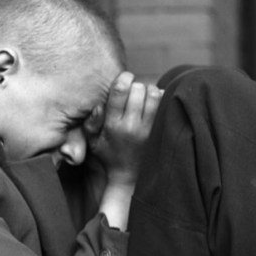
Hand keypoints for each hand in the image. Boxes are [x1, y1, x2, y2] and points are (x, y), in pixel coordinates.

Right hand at [88, 71, 161, 188]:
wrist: (128, 177)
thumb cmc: (109, 156)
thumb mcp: (93, 141)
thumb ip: (91, 123)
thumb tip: (99, 106)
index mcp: (113, 124)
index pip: (119, 91)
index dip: (123, 78)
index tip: (125, 78)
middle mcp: (131, 125)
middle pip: (138, 89)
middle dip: (136, 84)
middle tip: (134, 90)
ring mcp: (147, 130)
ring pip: (153, 95)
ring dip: (150, 89)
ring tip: (145, 95)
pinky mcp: (159, 132)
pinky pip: (164, 106)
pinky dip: (161, 98)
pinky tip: (154, 101)